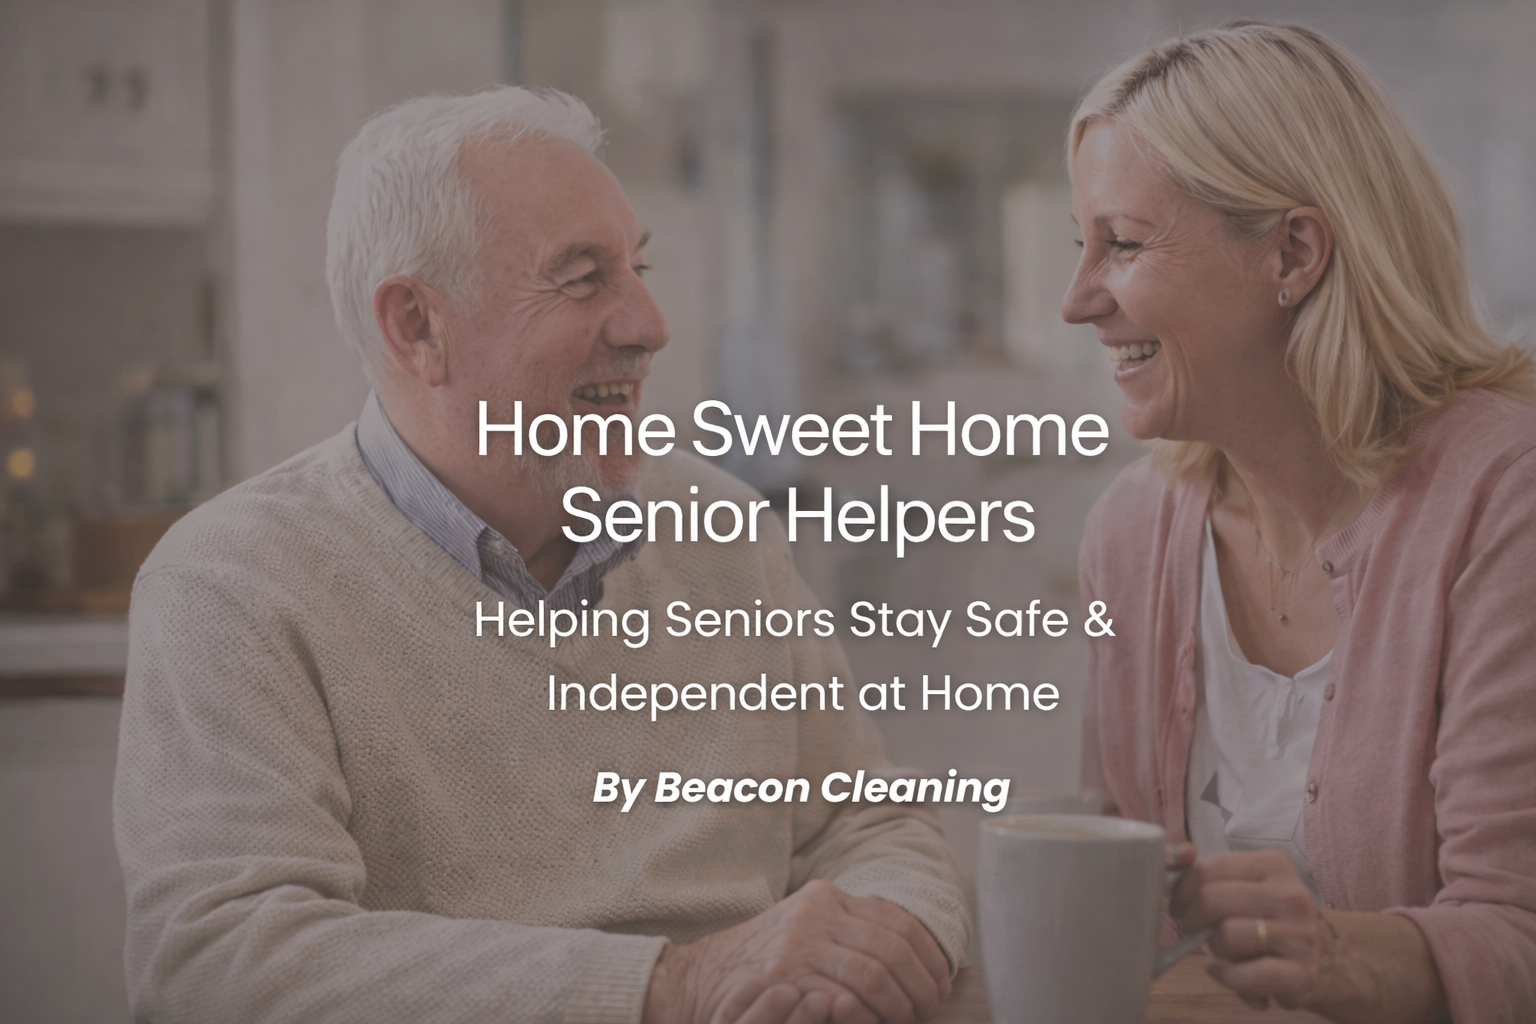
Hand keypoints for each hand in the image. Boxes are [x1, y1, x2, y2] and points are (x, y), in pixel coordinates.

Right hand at [642, 879, 951, 1023]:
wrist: (700, 979)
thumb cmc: (761, 963)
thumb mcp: (805, 931)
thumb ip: (848, 931)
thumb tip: (911, 955)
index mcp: (826, 896)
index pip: (898, 919)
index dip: (929, 954)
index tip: (941, 979)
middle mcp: (815, 913)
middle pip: (893, 946)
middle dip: (921, 983)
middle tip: (930, 1007)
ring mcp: (798, 943)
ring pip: (874, 971)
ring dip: (900, 1003)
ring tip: (907, 1019)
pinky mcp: (784, 976)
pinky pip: (844, 996)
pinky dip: (867, 1012)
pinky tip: (875, 1020)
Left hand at [1168, 849, 1334, 1012]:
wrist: (1320, 955)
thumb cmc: (1263, 917)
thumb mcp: (1237, 884)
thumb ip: (1199, 868)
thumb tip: (1178, 853)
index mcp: (1271, 864)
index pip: (1206, 869)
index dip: (1180, 891)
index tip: (1181, 904)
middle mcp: (1290, 895)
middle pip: (1211, 899)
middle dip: (1190, 919)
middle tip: (1194, 929)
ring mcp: (1301, 935)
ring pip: (1227, 935)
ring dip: (1213, 948)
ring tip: (1220, 949)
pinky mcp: (1303, 974)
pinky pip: (1250, 974)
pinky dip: (1227, 977)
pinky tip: (1223, 972)